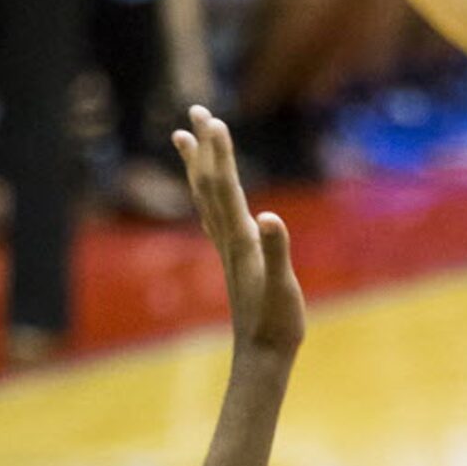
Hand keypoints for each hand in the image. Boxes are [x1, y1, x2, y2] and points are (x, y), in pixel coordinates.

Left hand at [173, 107, 304, 358]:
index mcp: (241, 239)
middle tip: (195, 111)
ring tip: (183, 137)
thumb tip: (270, 217)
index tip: (214, 120)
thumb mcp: (283, 285)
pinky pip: (214, 214)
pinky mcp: (234, 258)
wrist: (262, 354)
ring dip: (197, 165)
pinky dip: (207, 192)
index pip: (227, 187)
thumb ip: (277, 249)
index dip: (221, 153)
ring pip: (206, 197)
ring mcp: (228, 248)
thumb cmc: (277, 321)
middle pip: (210, 183)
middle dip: (204, 147)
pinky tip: (207, 190)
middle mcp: (228, 238)